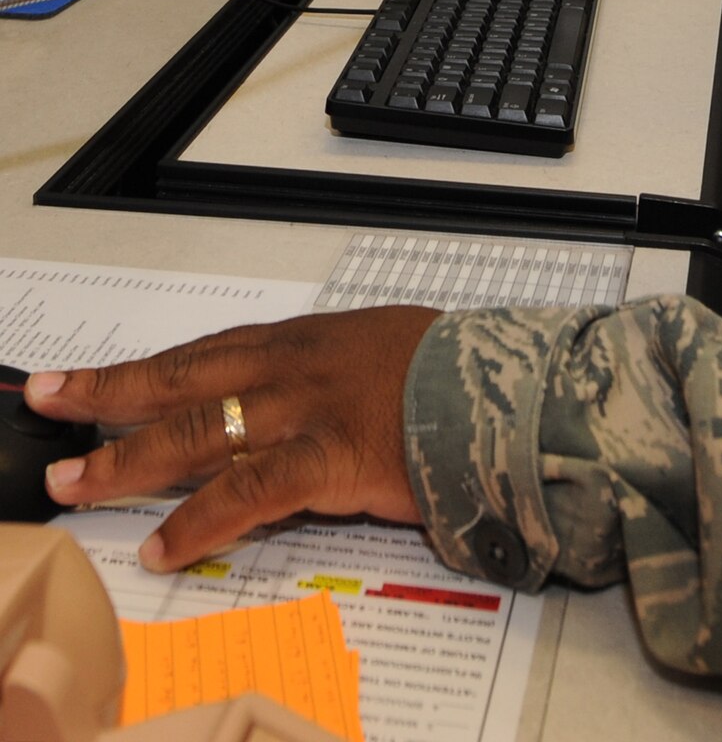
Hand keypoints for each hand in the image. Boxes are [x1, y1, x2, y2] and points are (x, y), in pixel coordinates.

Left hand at [26, 307, 437, 572]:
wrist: (505, 384)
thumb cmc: (450, 372)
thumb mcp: (376, 356)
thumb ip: (325, 378)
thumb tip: (287, 404)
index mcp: (303, 341)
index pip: (201, 354)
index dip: (138, 369)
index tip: (82, 380)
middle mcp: (292, 366)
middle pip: (181, 380)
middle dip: (108, 395)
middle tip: (49, 404)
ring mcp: (307, 409)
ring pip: (199, 431)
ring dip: (130, 458)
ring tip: (77, 482)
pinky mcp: (331, 457)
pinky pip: (250, 492)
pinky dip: (201, 520)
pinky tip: (164, 546)